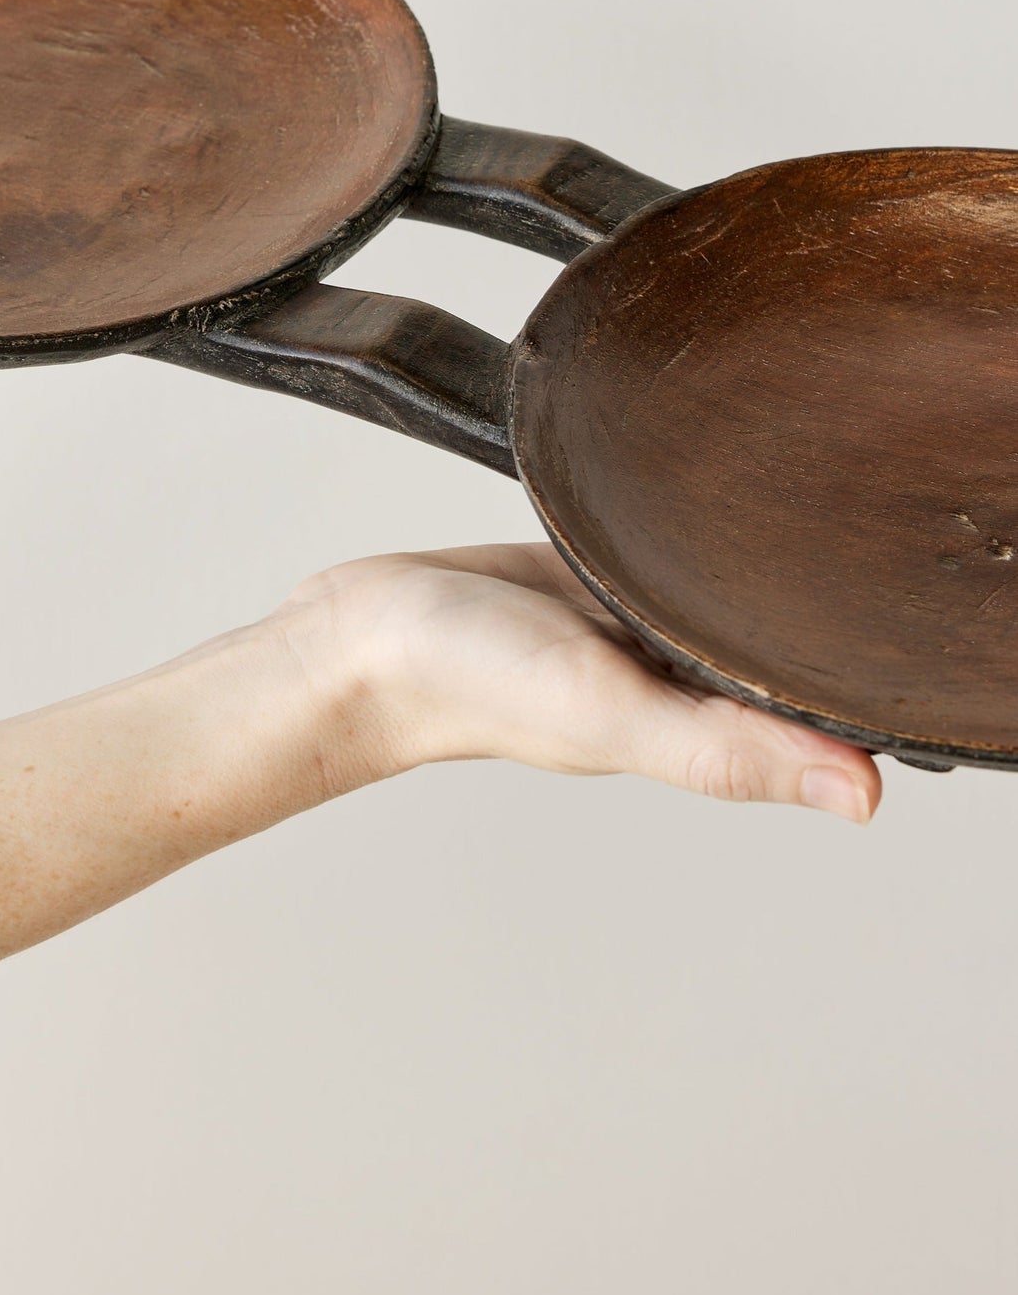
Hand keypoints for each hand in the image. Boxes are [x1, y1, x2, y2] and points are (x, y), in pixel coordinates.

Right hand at [279, 542, 880, 821]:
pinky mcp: (589, 575)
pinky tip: (711, 498)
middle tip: (872, 551)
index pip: (819, 710)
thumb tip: (865, 796)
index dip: (874, 680)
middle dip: (824, 612)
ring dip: (757, 564)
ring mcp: (630, 623)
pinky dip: (689, 530)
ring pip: (724, 592)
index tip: (934, 639)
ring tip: (805, 512)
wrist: (360, 634)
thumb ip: (724, 748)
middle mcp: (672, 675)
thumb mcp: (608, 710)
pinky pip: (662, 549)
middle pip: (778, 647)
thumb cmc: (469, 685)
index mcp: (697, 722)